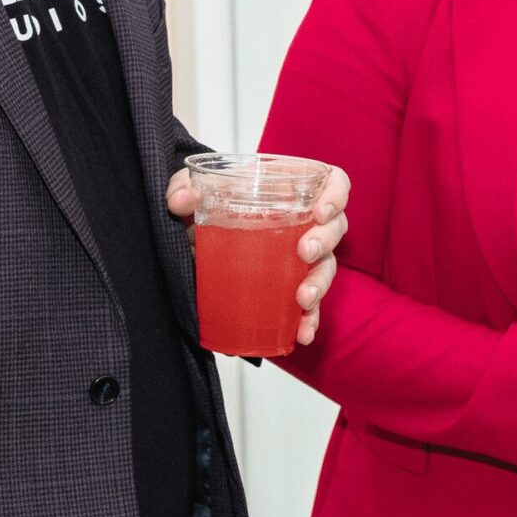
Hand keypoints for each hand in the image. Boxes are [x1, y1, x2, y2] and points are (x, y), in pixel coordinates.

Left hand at [167, 164, 349, 346]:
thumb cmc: (210, 203)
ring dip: (320, 283)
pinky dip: (310, 319)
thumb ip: (183, 189)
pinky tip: (303, 333)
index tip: (320, 212)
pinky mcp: (291, 286)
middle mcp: (305, 222)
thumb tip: (180, 202)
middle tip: (304, 252)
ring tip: (303, 299)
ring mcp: (302, 256)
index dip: (336, 195)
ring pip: (327, 266)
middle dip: (325, 241)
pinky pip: (311, 303)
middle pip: (336, 227)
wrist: (197, 236)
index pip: (334, 183)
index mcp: (292, 190)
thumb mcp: (194, 191)